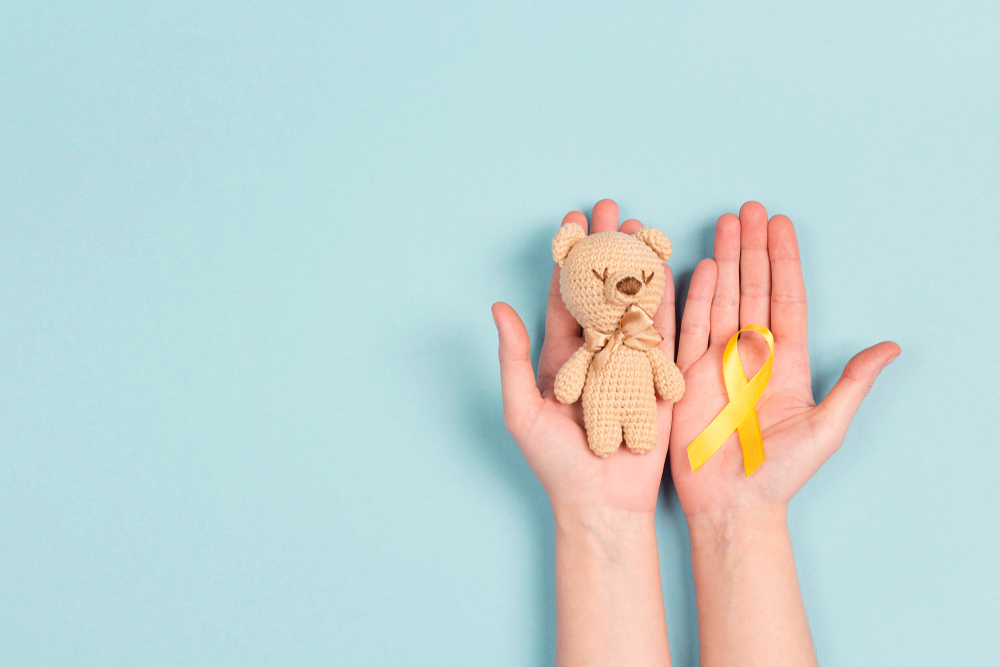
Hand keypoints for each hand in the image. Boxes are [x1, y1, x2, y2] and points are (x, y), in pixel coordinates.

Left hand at [493, 200, 676, 665]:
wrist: (602, 502)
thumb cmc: (556, 463)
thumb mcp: (523, 411)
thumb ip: (513, 359)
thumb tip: (498, 307)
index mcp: (560, 356)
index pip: (562, 295)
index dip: (566, 258)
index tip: (572, 220)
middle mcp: (594, 352)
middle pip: (600, 287)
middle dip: (605, 246)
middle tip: (610, 206)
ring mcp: (627, 362)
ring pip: (634, 302)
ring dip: (637, 263)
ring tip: (642, 226)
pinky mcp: (656, 377)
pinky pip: (664, 332)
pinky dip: (668, 298)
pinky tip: (671, 267)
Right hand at [669, 201, 900, 521]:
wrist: (732, 505)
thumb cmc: (779, 474)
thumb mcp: (825, 428)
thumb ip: (852, 384)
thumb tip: (890, 347)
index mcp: (785, 363)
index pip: (786, 300)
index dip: (784, 262)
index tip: (780, 225)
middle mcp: (750, 355)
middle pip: (752, 289)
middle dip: (751, 248)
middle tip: (748, 209)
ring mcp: (716, 362)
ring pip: (722, 299)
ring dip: (725, 260)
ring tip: (725, 225)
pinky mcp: (686, 375)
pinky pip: (691, 328)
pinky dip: (697, 297)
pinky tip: (703, 268)